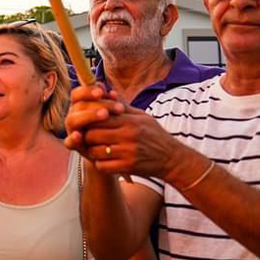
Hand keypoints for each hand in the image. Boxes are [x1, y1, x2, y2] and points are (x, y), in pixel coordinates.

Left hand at [65, 84, 187, 179]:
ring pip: (95, 151)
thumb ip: (123, 106)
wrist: (172, 158)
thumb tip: (108, 92)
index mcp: (130, 121)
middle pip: (93, 134)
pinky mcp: (127, 167)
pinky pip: (102, 166)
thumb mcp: (142, 117)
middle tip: (87, 137)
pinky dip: (99, 164)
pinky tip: (103, 160)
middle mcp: (128, 135)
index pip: (99, 117)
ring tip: (94, 149)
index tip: (87, 123)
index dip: (89, 120)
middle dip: (86, 136)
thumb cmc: (155, 135)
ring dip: (91, 151)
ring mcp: (127, 152)